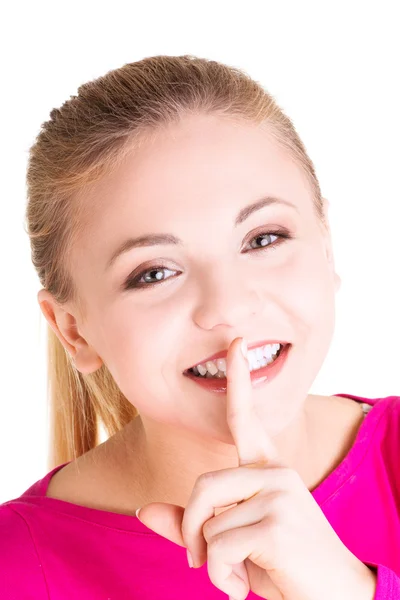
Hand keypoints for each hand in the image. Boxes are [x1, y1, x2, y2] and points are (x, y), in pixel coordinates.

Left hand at [136, 337, 376, 599]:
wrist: (332, 599)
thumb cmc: (281, 566)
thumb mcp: (232, 543)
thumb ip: (190, 526)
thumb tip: (141, 510)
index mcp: (267, 470)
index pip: (245, 419)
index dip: (237, 380)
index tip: (235, 344)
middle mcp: (276, 473)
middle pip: (202, 485)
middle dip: (193, 530)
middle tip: (203, 562)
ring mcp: (280, 494)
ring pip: (207, 518)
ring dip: (209, 559)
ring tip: (234, 576)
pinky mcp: (278, 523)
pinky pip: (218, 547)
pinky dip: (220, 576)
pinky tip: (242, 585)